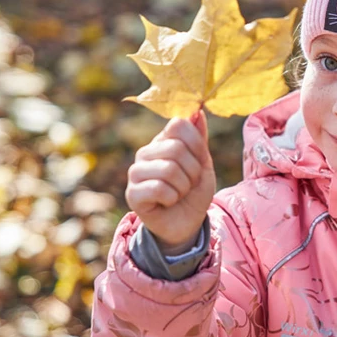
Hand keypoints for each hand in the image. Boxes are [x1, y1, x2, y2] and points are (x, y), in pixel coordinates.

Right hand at [125, 111, 215, 249]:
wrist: (187, 224)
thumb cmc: (194, 192)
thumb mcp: (203, 164)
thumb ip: (199, 139)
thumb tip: (197, 112)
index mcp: (162, 141)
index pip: (179, 124)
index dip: (196, 144)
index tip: (200, 160)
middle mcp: (146, 152)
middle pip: (175, 148)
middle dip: (193, 170)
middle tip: (190, 183)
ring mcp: (136, 172)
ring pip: (169, 169)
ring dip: (184, 186)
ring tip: (179, 193)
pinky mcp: (132, 193)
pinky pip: (159, 189)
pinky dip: (172, 198)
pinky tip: (168, 202)